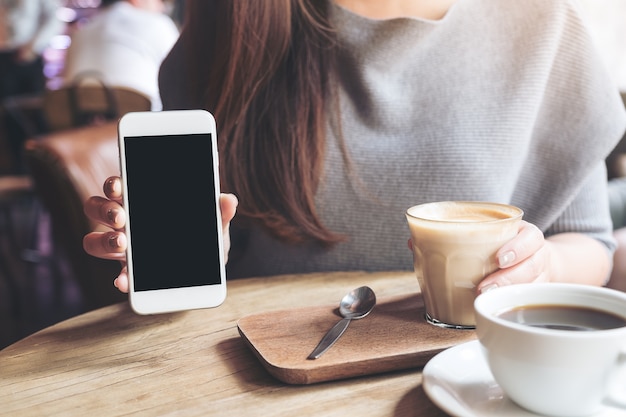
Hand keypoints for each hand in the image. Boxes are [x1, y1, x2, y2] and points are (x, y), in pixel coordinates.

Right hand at [83, 176, 237, 292]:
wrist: (208, 268)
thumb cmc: (204, 234)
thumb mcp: (215, 222)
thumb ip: (220, 211)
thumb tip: (229, 200)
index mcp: (141, 201)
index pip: (117, 187)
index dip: (113, 184)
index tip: (119, 186)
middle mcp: (125, 222)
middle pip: (97, 208)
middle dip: (105, 210)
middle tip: (122, 217)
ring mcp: (124, 248)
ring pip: (94, 241)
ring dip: (103, 241)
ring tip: (122, 243)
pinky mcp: (130, 273)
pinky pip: (117, 274)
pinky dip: (120, 278)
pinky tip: (125, 281)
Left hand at [406, 220, 547, 292]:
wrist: (533, 259)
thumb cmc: (499, 244)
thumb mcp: (484, 233)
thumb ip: (452, 236)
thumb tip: (411, 241)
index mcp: (525, 236)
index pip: (531, 238)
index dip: (518, 248)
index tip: (499, 258)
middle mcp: (536, 257)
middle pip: (532, 267)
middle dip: (508, 278)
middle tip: (484, 286)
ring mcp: (538, 279)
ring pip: (531, 287)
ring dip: (507, 294)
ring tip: (485, 297)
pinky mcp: (534, 295)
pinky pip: (527, 302)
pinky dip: (512, 306)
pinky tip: (494, 311)